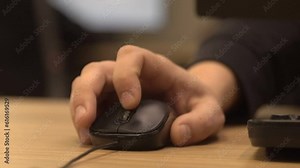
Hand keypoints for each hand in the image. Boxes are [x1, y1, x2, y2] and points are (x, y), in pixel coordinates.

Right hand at [70, 45, 229, 145]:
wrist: (189, 103)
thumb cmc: (195, 100)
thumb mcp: (209, 110)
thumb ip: (201, 121)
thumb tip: (179, 134)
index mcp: (155, 66)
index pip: (131, 56)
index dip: (125, 76)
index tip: (130, 103)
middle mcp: (130, 73)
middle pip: (98, 69)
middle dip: (87, 92)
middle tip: (87, 119)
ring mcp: (116, 87)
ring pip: (86, 83)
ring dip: (79, 105)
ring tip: (84, 131)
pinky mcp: (109, 101)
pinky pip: (89, 103)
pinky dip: (83, 117)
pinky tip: (88, 134)